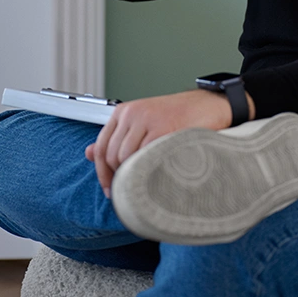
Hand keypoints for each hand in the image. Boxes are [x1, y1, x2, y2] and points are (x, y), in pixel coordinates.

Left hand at [85, 90, 235, 195]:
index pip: (100, 147)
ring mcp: (148, 120)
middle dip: (117, 178)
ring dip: (134, 176)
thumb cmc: (178, 116)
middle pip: (111, 155)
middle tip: (130, 192)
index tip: (110, 189)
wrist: (209, 105)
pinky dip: (149, 170)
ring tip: (147, 183)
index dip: (102, 173)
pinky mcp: (164, 128)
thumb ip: (117, 138)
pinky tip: (158, 175)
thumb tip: (87, 153)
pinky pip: (146, 156)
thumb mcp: (142, 123)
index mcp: (124, 112)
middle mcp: (132, 114)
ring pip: (126, 158)